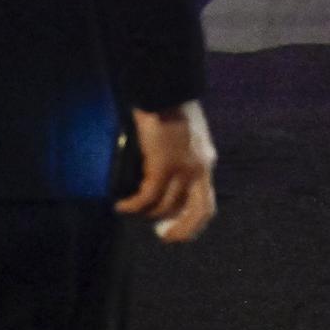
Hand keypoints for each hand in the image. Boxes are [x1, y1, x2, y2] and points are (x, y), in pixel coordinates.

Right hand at [116, 101, 216, 242]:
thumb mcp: (188, 139)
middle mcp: (199, 170)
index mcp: (206, 163)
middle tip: (162, 236)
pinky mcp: (162, 166)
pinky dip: (133, 206)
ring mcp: (182, 169)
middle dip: (180, 230)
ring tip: (132, 210)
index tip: (178, 232)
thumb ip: (185, 159)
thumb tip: (168, 181)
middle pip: (196, 213)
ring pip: (164, 206)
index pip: (207, 205)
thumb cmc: (172, 109)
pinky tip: (122, 205)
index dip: (194, 224)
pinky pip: (146, 197)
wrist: (165, 92)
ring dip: (146, 214)